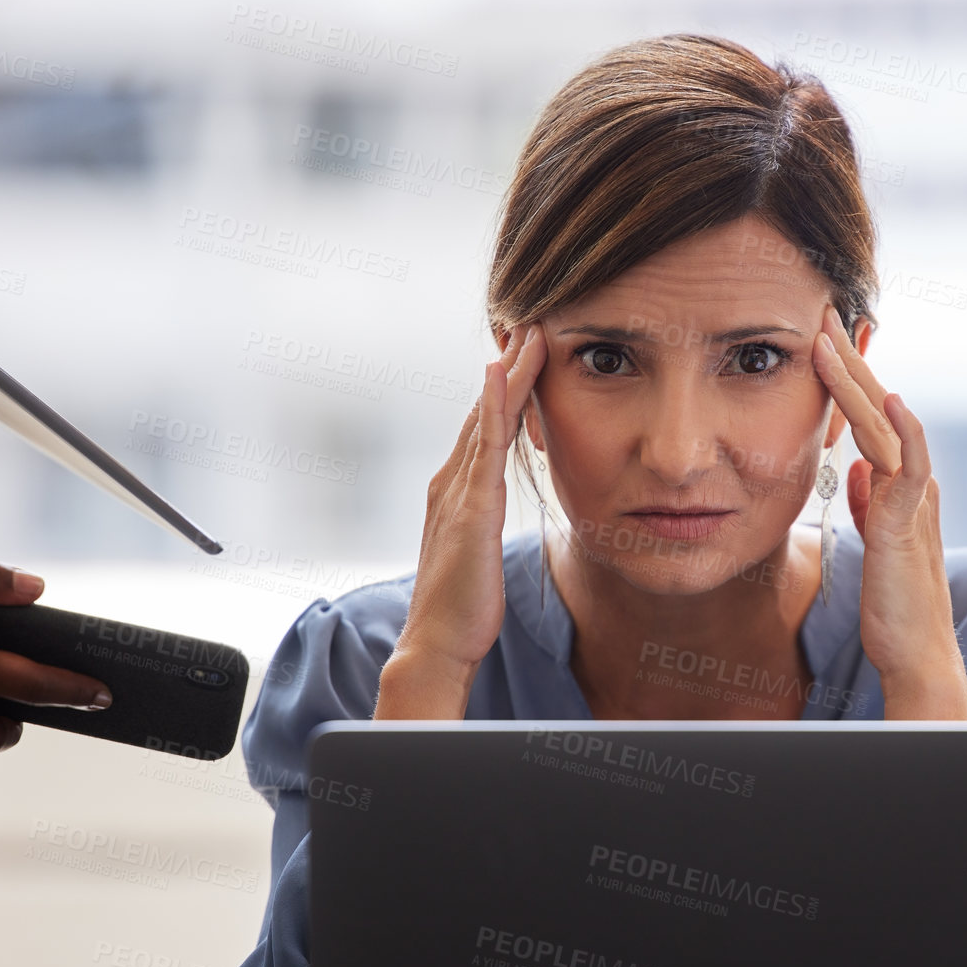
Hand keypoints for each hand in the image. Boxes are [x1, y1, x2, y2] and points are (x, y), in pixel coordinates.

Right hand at [375, 324, 546, 719]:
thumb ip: (484, 524)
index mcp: (457, 493)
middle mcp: (451, 482)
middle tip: (529, 321)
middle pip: (483, 411)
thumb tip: (494, 512)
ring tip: (528, 332)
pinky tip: (502, 374)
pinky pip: (484, 444)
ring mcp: (456, 491)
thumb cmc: (463, 610)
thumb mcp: (479, 554)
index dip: (505, 389)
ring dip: (506, 372)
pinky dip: (493, 405)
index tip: (527, 354)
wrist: (437, 645)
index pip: (484, 428)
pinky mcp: (469, 507)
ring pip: (485, 417)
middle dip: (507, 367)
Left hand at [810, 306, 966, 719]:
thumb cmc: (896, 605)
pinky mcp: (907, 525)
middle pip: (878, 408)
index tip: (819, 337)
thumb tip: (854, 471)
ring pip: (886, 426)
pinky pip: (911, 468)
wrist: (917, 654)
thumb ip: (869, 502)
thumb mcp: (876, 541)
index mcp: (898, 485)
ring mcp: (913, 501)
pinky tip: (889, 398)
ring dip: (858, 380)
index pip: (869, 417)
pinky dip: (903, 430)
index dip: (846, 377)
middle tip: (822, 313)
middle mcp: (911, 483)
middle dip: (849, 360)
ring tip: (832, 339)